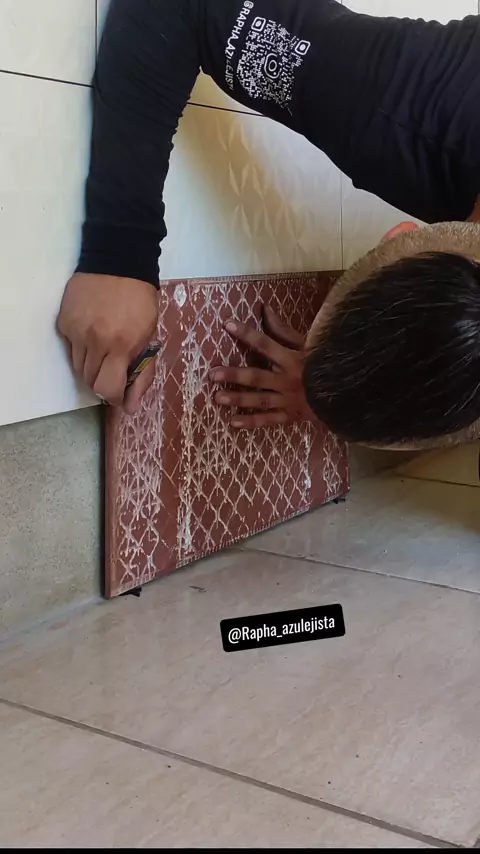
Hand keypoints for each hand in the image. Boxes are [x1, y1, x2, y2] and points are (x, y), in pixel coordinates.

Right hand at [57, 273, 158, 412]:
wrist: (118, 260)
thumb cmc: (140, 300)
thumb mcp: (150, 336)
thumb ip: (142, 372)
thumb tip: (131, 406)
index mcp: (122, 345)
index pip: (107, 389)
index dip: (113, 397)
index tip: (119, 394)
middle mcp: (96, 341)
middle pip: (90, 381)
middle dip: (103, 382)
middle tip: (114, 369)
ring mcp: (77, 331)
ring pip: (78, 367)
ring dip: (91, 366)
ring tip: (104, 349)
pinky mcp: (64, 322)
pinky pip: (70, 348)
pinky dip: (80, 348)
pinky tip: (93, 332)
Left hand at [209, 306, 314, 428]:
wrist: (347, 394)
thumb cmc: (324, 364)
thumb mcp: (308, 344)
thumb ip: (284, 330)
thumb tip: (264, 309)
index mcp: (292, 359)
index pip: (265, 344)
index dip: (246, 334)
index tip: (228, 324)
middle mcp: (288, 380)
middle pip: (257, 377)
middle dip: (234, 375)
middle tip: (213, 374)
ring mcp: (288, 400)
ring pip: (259, 400)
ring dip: (238, 399)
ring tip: (218, 397)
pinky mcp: (289, 416)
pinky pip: (268, 420)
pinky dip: (251, 422)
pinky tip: (233, 422)